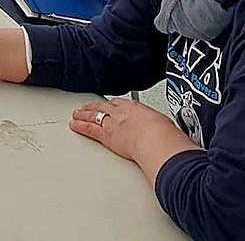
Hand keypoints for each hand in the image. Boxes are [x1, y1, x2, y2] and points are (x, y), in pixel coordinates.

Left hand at [69, 98, 187, 161]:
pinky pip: (90, 129)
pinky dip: (80, 126)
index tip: (109, 106)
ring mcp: (113, 123)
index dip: (113, 105)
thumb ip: (161, 128)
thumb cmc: (165, 135)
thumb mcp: (165, 125)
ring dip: (84, 114)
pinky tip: (74, 125)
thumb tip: (170, 136)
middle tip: (87, 107)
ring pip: (94, 115)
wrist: (157, 140)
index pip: (120, 104)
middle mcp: (122, 113)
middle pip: (104, 107)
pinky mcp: (106, 135)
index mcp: (136, 108)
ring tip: (77, 114)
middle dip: (94, 107)